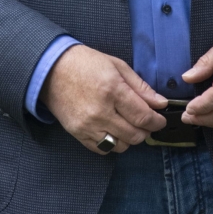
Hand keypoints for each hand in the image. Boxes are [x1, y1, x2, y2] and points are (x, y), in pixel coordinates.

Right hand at [41, 44, 167, 154]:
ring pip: (120, 146)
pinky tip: (112, 130)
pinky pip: (102, 149)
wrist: (52, 69)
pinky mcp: (77, 133)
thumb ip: (141, 87)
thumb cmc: (85, 63)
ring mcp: (87, 125)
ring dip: (129, 138)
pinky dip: (112, 144)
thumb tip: (160, 103)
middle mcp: (100, 111)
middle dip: (146, 130)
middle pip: (134, 135)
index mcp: (112, 90)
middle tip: (146, 122)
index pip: (143, 117)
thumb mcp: (117, 66)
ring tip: (128, 125)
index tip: (160, 119)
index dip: (157, 121)